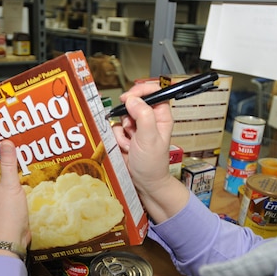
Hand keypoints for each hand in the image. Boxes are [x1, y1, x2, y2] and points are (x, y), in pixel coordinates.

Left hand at [0, 140, 30, 257]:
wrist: (11, 240)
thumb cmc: (7, 213)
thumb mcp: (9, 185)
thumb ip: (8, 164)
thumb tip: (4, 142)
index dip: (2, 155)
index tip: (14, 145)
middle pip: (4, 175)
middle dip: (15, 166)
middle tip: (29, 154)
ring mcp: (3, 203)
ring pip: (12, 186)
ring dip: (22, 178)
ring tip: (35, 167)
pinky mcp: (13, 211)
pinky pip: (19, 196)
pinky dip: (26, 190)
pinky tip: (36, 187)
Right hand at [111, 81, 188, 222]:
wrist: (144, 184)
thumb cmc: (152, 164)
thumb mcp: (150, 139)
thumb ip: (143, 116)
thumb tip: (132, 100)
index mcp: (161, 116)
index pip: (154, 92)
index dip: (141, 91)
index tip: (129, 97)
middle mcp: (149, 119)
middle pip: (133, 103)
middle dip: (127, 116)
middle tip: (130, 128)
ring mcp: (136, 127)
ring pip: (121, 117)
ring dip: (122, 131)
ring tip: (130, 145)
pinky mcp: (124, 136)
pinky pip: (114, 129)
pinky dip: (117, 139)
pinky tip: (125, 149)